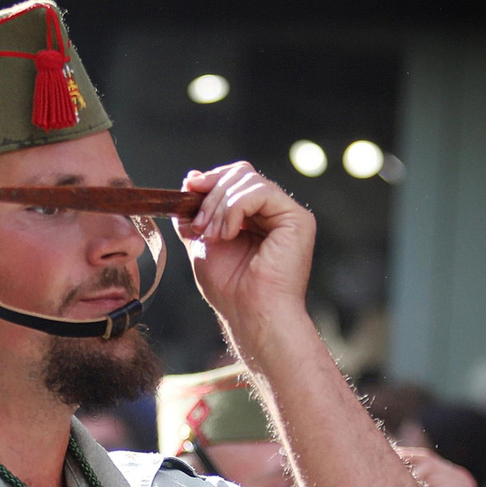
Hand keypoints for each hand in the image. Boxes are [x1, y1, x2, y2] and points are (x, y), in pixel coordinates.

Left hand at [173, 163, 315, 339]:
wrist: (249, 313)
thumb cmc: (229, 287)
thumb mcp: (203, 241)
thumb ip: (199, 213)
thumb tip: (191, 179)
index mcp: (255, 215)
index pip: (235, 178)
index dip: (210, 180)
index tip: (188, 190)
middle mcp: (274, 211)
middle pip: (241, 173)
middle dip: (211, 195)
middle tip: (198, 225)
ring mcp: (287, 213)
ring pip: (248, 181)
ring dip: (219, 207)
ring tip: (212, 237)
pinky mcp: (297, 218)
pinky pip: (259, 192)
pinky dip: (235, 209)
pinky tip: (228, 234)